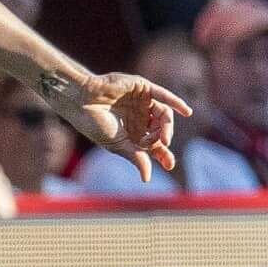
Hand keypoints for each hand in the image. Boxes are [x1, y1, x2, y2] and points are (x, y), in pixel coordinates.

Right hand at [65, 71, 191, 183]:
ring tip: (164, 136)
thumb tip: (147, 178)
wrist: (80, 101)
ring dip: (167, 125)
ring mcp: (142, 102)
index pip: (153, 145)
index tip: (169, 165)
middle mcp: (139, 118)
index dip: (163, 155)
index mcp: (132, 133)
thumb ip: (135, 157)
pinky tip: (186, 112)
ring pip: (163, 113)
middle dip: (164, 138)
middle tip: (163, 145)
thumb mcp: (117, 144)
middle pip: (161, 129)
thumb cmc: (94, 124)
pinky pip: (163, 95)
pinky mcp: (142, 88)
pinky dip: (176, 102)